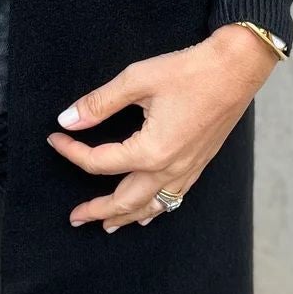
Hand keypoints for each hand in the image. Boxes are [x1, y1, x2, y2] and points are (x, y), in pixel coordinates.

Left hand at [47, 25, 279, 231]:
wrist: (237, 67)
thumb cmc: (190, 70)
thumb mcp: (137, 80)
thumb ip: (100, 103)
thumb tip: (68, 119)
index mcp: (151, 151)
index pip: (99, 162)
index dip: (72, 152)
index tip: (55, 138)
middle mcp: (170, 168)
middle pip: (124, 200)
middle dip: (96, 210)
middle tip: (74, 217)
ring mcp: (188, 169)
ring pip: (151, 206)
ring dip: (125, 217)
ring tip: (106, 226)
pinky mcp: (200, 162)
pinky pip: (173, 198)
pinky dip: (155, 209)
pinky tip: (149, 213)